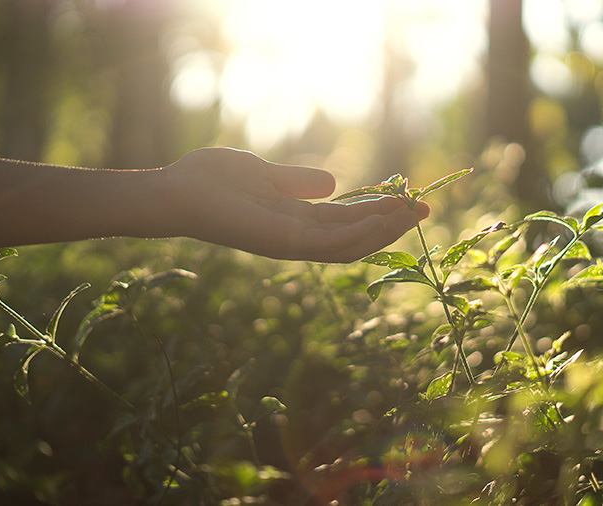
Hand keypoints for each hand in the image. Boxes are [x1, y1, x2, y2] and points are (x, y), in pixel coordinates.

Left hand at [163, 148, 429, 262]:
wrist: (178, 190)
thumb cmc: (213, 180)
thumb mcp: (267, 174)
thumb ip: (298, 182)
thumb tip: (333, 183)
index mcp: (295, 221)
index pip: (345, 222)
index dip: (377, 213)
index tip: (406, 199)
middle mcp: (297, 238)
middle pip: (354, 238)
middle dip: (390, 225)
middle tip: (424, 208)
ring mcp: (290, 244)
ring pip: (348, 245)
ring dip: (382, 231)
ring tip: (412, 213)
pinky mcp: (282, 242)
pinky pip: (329, 244)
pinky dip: (358, 233)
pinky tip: (381, 219)